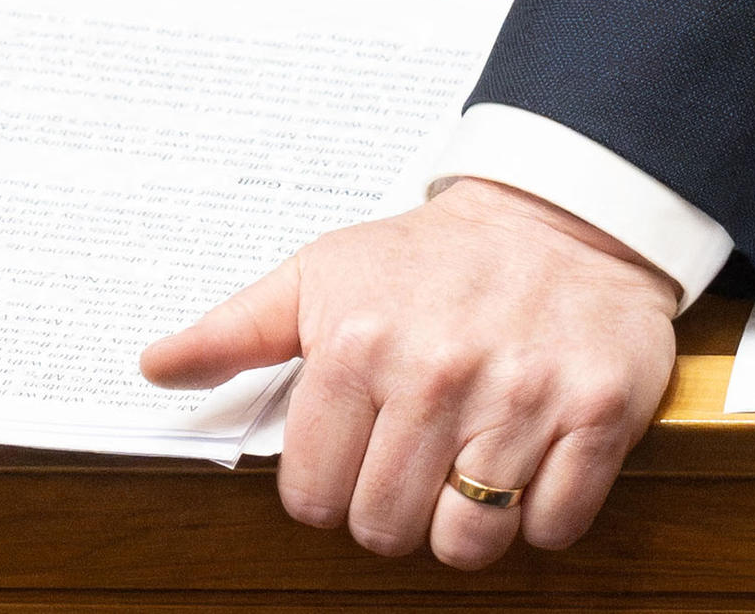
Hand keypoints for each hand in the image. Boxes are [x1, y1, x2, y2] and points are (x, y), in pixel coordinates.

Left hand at [140, 179, 680, 566]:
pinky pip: (555, 526)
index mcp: (358, 343)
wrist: (561, 213)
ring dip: (465, 525)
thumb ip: (236, 330)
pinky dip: (541, 516)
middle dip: (390, 512)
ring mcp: (522, 397)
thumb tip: (155, 368)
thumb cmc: (432, 256)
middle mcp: (438, 373)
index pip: (312, 495)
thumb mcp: (322, 272)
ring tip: (466, 472)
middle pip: (386, 528)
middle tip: (409, 465)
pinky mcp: (598, 413)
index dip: (326, 489)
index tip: (350, 458)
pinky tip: (527, 465)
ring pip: (470, 542)